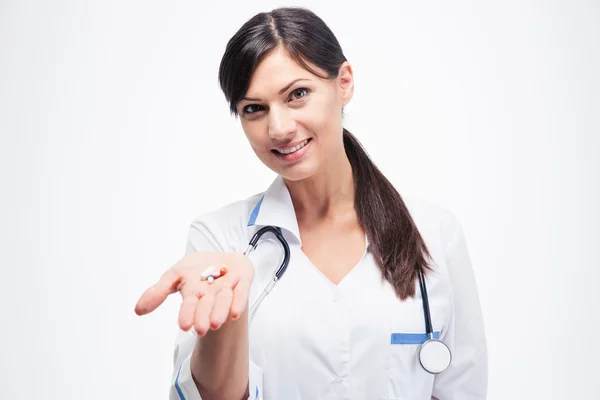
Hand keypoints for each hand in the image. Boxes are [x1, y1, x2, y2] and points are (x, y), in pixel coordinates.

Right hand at [134, 252, 254, 335]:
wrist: (221, 258)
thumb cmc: (196, 269)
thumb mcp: (174, 274)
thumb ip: (158, 291)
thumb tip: (137, 310)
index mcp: (194, 295)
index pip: (189, 306)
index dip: (187, 314)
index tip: (185, 325)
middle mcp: (211, 296)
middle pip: (207, 307)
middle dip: (203, 317)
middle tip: (201, 329)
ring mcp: (227, 288)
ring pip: (224, 302)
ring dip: (220, 311)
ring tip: (216, 323)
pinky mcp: (242, 280)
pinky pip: (242, 292)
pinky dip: (238, 301)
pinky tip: (235, 313)